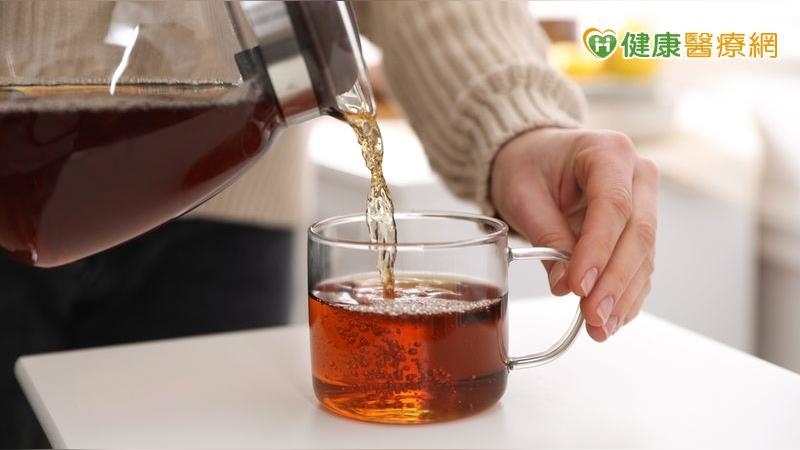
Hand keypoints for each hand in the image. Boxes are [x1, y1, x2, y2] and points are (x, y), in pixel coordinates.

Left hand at [491, 128, 657, 341]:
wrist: (535, 157)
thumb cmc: (527, 166)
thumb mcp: (523, 195)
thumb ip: (546, 236)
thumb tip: (564, 285)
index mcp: (608, 152)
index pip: (613, 205)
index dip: (599, 249)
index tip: (580, 285)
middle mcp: (637, 175)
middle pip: (637, 234)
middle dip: (614, 281)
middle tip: (592, 315)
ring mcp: (644, 202)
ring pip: (643, 256)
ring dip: (623, 296)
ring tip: (598, 328)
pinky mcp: (639, 229)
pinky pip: (640, 267)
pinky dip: (625, 296)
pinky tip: (610, 320)